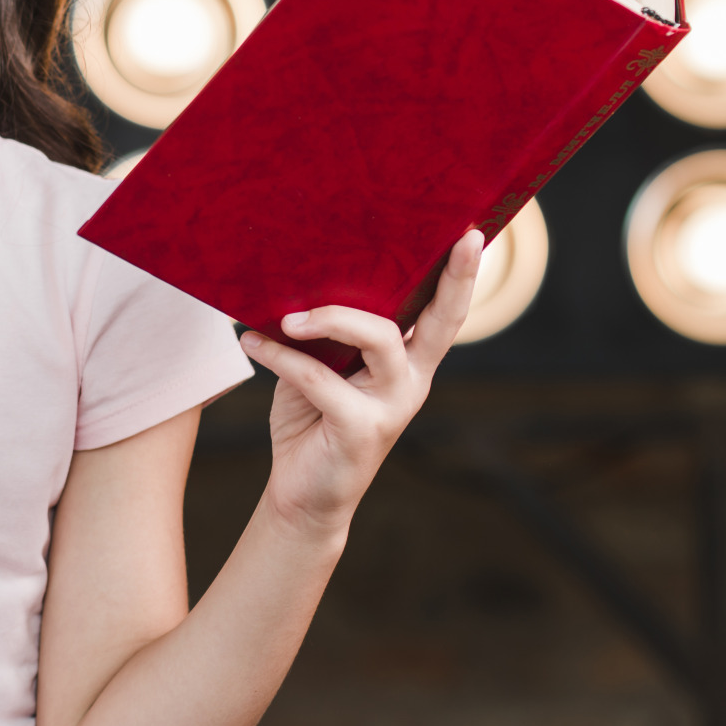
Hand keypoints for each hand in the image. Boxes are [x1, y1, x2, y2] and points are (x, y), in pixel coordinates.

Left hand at [240, 231, 484, 538]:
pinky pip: (319, 377)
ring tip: (287, 318)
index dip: (459, 276)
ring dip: (329, 317)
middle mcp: (410, 381)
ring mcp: (391, 406)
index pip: (441, 313)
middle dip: (454, 279)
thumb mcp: (321, 366)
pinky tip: (252, 341)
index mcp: (406, 362)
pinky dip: (281, 356)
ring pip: (377, 339)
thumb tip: (297, 283)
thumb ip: (325, 333)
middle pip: (440, 322)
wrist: (299, 492)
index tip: (472, 233)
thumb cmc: (310, 419)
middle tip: (462, 239)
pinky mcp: (361, 429)